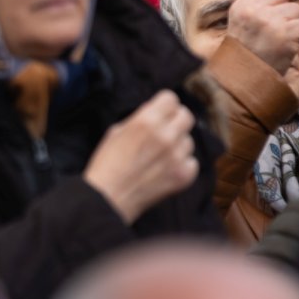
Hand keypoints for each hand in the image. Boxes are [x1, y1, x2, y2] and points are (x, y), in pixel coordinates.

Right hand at [84, 90, 198, 223]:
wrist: (107, 199)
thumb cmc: (106, 165)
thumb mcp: (116, 132)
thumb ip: (139, 119)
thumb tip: (155, 113)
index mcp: (146, 120)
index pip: (171, 99)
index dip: (164, 105)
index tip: (160, 112)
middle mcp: (166, 136)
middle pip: (186, 116)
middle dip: (175, 120)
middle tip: (165, 130)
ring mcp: (177, 157)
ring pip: (189, 140)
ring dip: (178, 144)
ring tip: (161, 155)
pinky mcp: (184, 176)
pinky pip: (192, 162)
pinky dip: (182, 164)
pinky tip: (166, 169)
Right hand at [225, 0, 298, 75]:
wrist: (244, 76)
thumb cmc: (246, 49)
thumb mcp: (243, 20)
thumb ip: (260, 1)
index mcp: (242, 5)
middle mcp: (254, 10)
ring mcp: (270, 21)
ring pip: (296, 10)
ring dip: (294, 22)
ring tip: (280, 37)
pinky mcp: (285, 34)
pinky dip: (298, 35)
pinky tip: (286, 44)